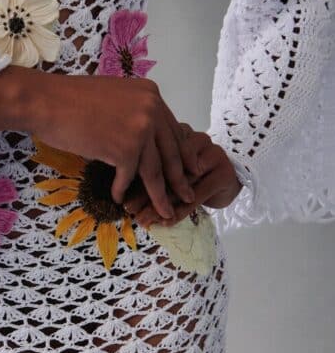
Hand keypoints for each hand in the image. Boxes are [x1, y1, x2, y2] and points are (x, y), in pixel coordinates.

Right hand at [0, 66, 201, 221]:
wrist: (46, 101)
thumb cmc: (70, 99)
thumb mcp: (114, 97)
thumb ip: (134, 111)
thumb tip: (145, 135)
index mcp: (151, 94)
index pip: (174, 131)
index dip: (183, 154)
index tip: (189, 170)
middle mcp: (151, 109)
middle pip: (171, 153)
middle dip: (180, 179)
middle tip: (187, 197)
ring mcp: (140, 130)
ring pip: (155, 171)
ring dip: (159, 196)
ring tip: (164, 213)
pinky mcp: (124, 149)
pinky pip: (128, 177)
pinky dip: (122, 190)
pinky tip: (119, 199)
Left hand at [122, 125, 243, 227]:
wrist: (232, 178)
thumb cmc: (195, 174)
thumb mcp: (171, 169)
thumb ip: (150, 173)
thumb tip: (121, 193)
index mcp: (178, 130)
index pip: (154, 154)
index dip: (136, 177)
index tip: (122, 198)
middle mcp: (196, 138)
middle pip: (167, 168)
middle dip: (146, 193)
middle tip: (131, 212)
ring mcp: (212, 153)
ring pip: (181, 183)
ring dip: (161, 204)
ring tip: (145, 220)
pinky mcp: (224, 172)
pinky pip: (197, 194)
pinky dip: (181, 210)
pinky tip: (168, 221)